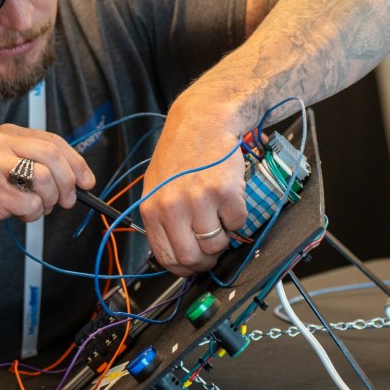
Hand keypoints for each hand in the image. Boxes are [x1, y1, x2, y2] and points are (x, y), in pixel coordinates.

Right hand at [0, 124, 93, 238]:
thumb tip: (74, 177)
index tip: (86, 181)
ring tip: (36, 208)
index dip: (76, 162)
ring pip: (47, 180)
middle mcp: (1, 145)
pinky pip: (31, 203)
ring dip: (49, 201)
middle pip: (54, 156)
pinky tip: (18, 214)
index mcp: (6, 134)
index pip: (53, 141)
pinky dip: (32, 214)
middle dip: (69, 182)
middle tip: (69, 201)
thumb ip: (30, 161)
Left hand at [138, 113, 249, 277]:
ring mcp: (200, 200)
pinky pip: (237, 223)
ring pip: (216, 244)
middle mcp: (173, 207)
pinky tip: (228, 198)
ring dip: (223, 237)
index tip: (194, 264)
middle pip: (192, 258)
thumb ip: (163, 220)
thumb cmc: (180, 154)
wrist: (203, 122)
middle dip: (206, 260)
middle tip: (213, 248)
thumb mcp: (157, 187)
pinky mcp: (226, 193)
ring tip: (218, 216)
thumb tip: (176, 255)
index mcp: (152, 210)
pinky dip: (237, 216)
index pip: (166, 258)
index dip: (184, 268)